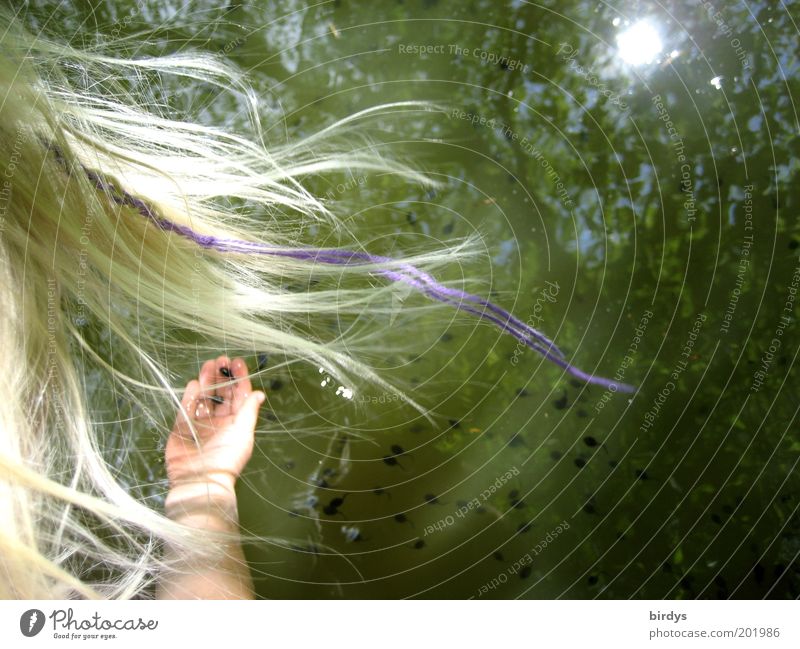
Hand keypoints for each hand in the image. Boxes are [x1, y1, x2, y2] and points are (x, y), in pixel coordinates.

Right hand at [166, 355, 264, 501]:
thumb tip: (259, 393)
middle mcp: (218, 422)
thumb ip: (248, 411)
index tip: (237, 361)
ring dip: (207, 381)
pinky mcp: (182, 429)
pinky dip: (190, 396)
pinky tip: (194, 383)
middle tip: (220, 359)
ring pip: (204, 397)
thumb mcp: (242, 432)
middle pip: (221, 393)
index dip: (238, 378)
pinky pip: (186, 408)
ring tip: (208, 364)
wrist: (199, 482)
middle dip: (222, 376)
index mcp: (236, 423)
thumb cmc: (226, 459)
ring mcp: (200, 425)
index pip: (239, 395)